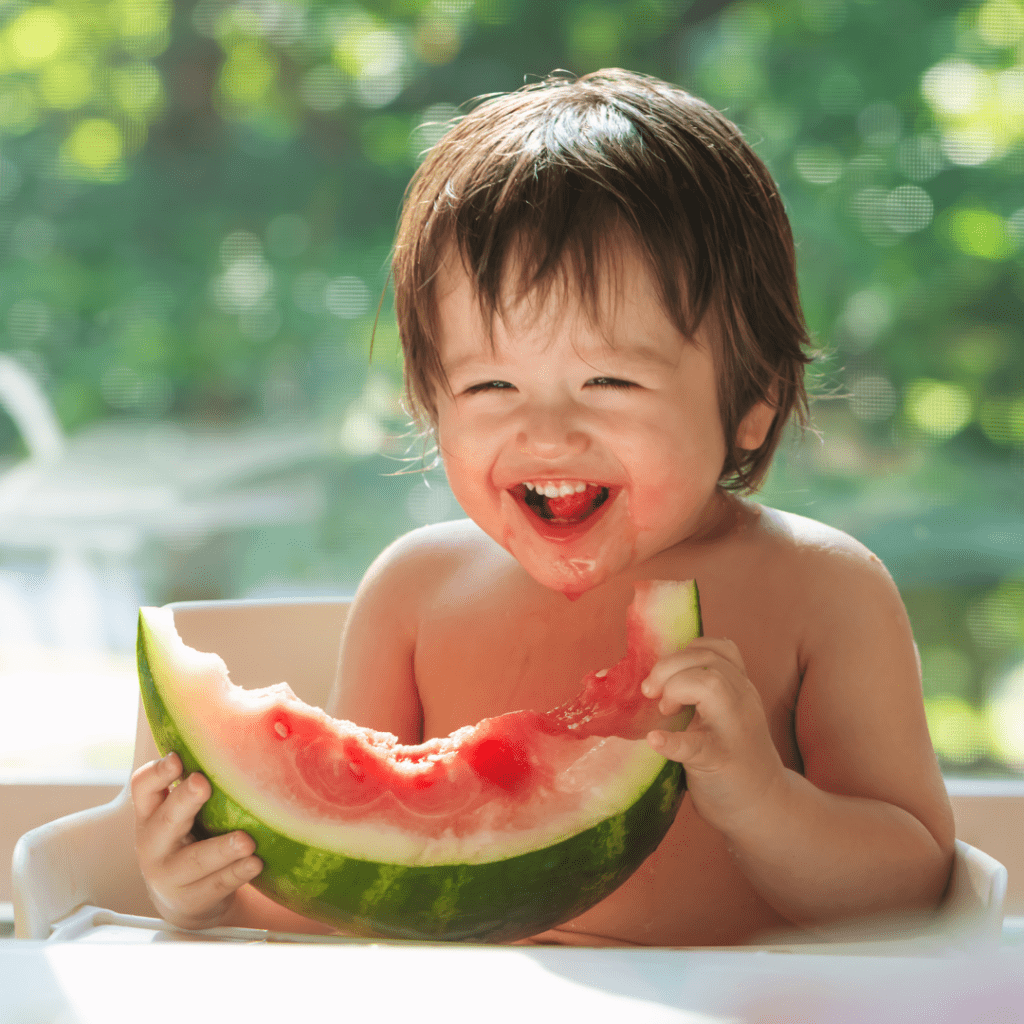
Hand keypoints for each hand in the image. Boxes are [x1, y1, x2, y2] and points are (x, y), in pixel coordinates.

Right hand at [131, 752, 262, 929]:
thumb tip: (255, 719)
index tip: (178, 758)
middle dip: (184, 800)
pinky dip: (236, 874)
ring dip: (220, 849)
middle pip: (165, 820)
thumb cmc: (194, 835)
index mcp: (151, 812)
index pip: (143, 787)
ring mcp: (170, 874)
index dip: (158, 772)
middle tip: (203, 783)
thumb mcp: (187, 810)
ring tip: (245, 840)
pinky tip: (255, 863)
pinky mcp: (192, 899)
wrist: (188, 898)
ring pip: (194, 860)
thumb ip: (203, 778)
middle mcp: (154, 842)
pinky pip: (215, 885)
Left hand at [641, 637, 785, 834]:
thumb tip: (649, 678)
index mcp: (740, 690)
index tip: (664, 675)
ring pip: (713, 686)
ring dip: (677, 688)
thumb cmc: (733, 758)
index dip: (686, 652)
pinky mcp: (721, 763)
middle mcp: (743, 703)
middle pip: (710, 662)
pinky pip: (697, 745)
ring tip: (664, 709)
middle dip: (671, 666)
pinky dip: (672, 741)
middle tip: (651, 692)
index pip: (718, 649)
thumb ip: (702, 692)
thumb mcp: (725, 715)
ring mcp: (735, 732)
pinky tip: (656, 741)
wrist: (765, 808)